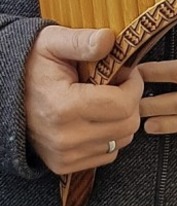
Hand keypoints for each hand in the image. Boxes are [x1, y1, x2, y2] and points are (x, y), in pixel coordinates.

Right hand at [25, 26, 142, 174]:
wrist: (6, 93)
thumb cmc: (33, 63)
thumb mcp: (54, 42)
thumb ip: (83, 41)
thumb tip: (109, 39)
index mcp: (64, 107)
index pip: (123, 105)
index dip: (135, 84)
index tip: (128, 71)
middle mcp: (64, 138)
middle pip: (127, 125)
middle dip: (132, 100)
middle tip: (120, 83)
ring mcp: (64, 156)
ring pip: (121, 141)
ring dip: (123, 118)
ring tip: (107, 98)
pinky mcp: (64, 165)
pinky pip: (108, 154)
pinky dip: (110, 134)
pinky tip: (97, 116)